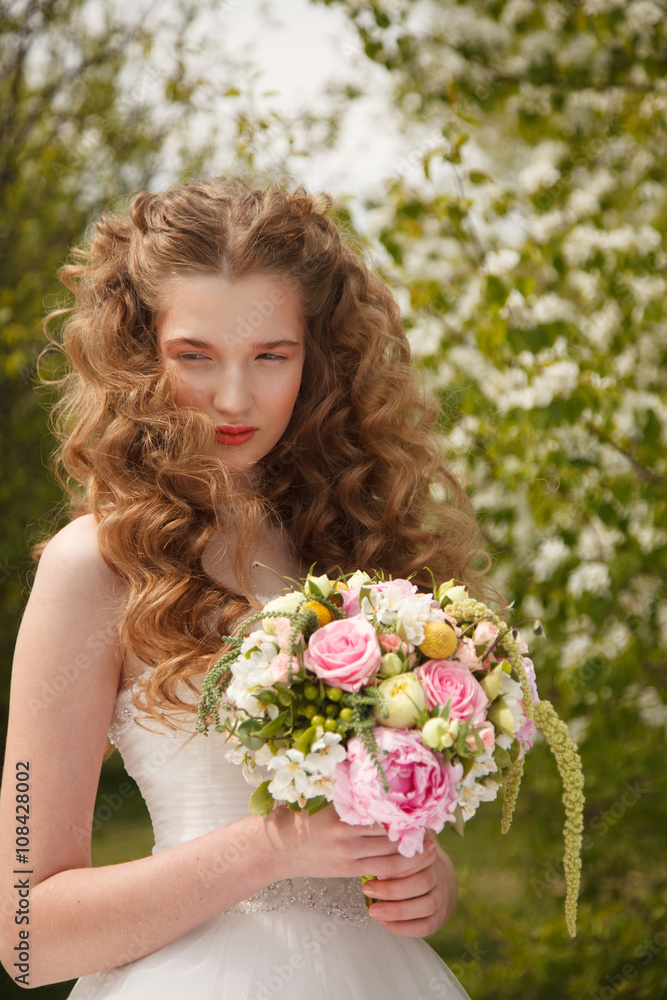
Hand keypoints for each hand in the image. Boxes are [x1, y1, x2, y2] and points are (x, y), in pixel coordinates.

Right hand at [265, 803, 427, 881]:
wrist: (276, 848)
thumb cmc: (299, 815)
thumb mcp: (321, 795)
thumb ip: (348, 788)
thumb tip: (376, 767)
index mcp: (340, 811)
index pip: (382, 810)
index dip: (406, 808)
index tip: (423, 801)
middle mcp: (346, 836)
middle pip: (391, 834)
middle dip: (415, 831)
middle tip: (434, 822)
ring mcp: (348, 856)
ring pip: (392, 856)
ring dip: (414, 851)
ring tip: (432, 844)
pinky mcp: (348, 871)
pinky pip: (382, 871)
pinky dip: (401, 865)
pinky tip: (412, 858)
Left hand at [362, 831, 457, 937]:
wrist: (430, 881)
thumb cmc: (404, 862)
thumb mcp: (398, 849)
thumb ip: (388, 846)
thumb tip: (369, 841)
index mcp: (429, 853)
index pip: (418, 858)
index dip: (397, 865)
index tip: (374, 868)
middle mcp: (438, 874)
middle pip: (422, 882)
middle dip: (392, 889)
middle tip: (367, 890)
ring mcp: (441, 896)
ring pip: (426, 906)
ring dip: (397, 910)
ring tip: (373, 911)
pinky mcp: (439, 917)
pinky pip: (425, 926)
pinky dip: (404, 927)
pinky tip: (385, 923)